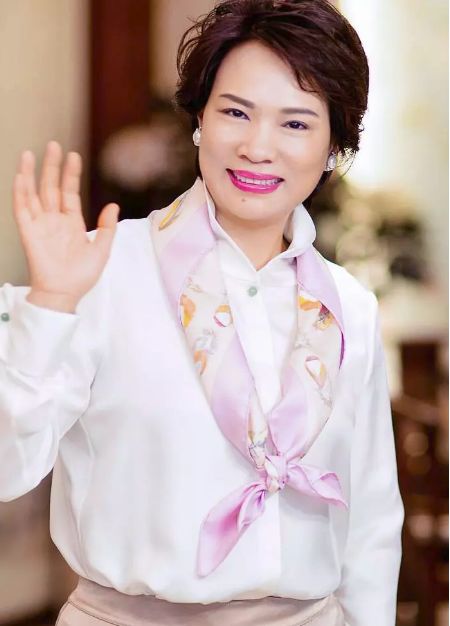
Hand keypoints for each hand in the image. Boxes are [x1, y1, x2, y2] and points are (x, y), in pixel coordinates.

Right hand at [13, 141, 118, 311]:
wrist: (65, 293)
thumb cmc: (81, 276)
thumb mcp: (102, 249)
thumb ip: (107, 227)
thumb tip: (113, 205)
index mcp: (71, 223)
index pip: (69, 192)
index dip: (71, 174)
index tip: (73, 156)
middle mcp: (54, 220)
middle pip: (51, 187)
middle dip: (52, 166)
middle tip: (54, 145)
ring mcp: (40, 225)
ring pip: (33, 193)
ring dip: (31, 174)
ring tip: (31, 153)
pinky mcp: (28, 232)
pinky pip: (22, 209)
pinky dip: (20, 193)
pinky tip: (21, 176)